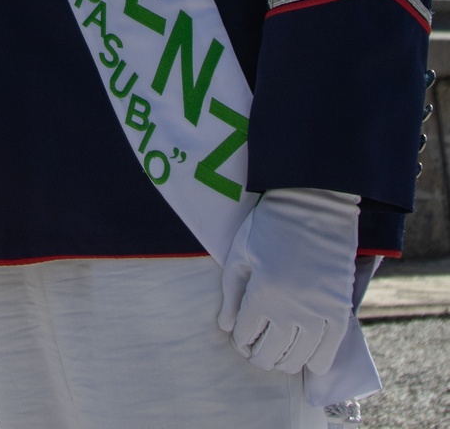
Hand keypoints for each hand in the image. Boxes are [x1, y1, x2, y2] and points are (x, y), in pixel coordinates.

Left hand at [218, 187, 358, 376]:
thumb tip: (225, 327)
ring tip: (278, 356)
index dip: (240, 341)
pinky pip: (330, 349)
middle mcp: (290, 309)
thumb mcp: (241, 251)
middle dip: (259, 356)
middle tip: (256, 351)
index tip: (240, 338)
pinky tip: (308, 362)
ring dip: (285, 362)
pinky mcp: (339, 308)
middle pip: (271, 353)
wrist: (314, 203)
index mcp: (262, 293)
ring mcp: (318, 311)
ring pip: (299, 357)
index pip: (246, 336)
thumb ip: (231, 292)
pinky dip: (318, 361)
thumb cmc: (270, 223)